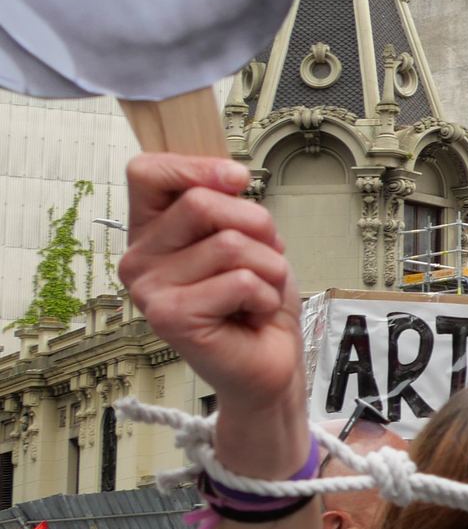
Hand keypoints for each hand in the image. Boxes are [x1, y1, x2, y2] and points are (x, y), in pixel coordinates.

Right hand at [121, 157, 307, 466]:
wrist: (269, 361)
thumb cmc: (255, 299)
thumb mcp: (247, 236)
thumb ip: (225, 203)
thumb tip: (227, 175)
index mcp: (150, 232)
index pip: (146, 172)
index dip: (197, 167)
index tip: (236, 181)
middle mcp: (139, 260)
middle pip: (200, 202)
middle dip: (256, 225)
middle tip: (261, 259)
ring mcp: (150, 291)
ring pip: (232, 243)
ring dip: (269, 266)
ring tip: (257, 292)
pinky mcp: (171, 318)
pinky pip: (241, 281)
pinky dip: (265, 296)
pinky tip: (251, 315)